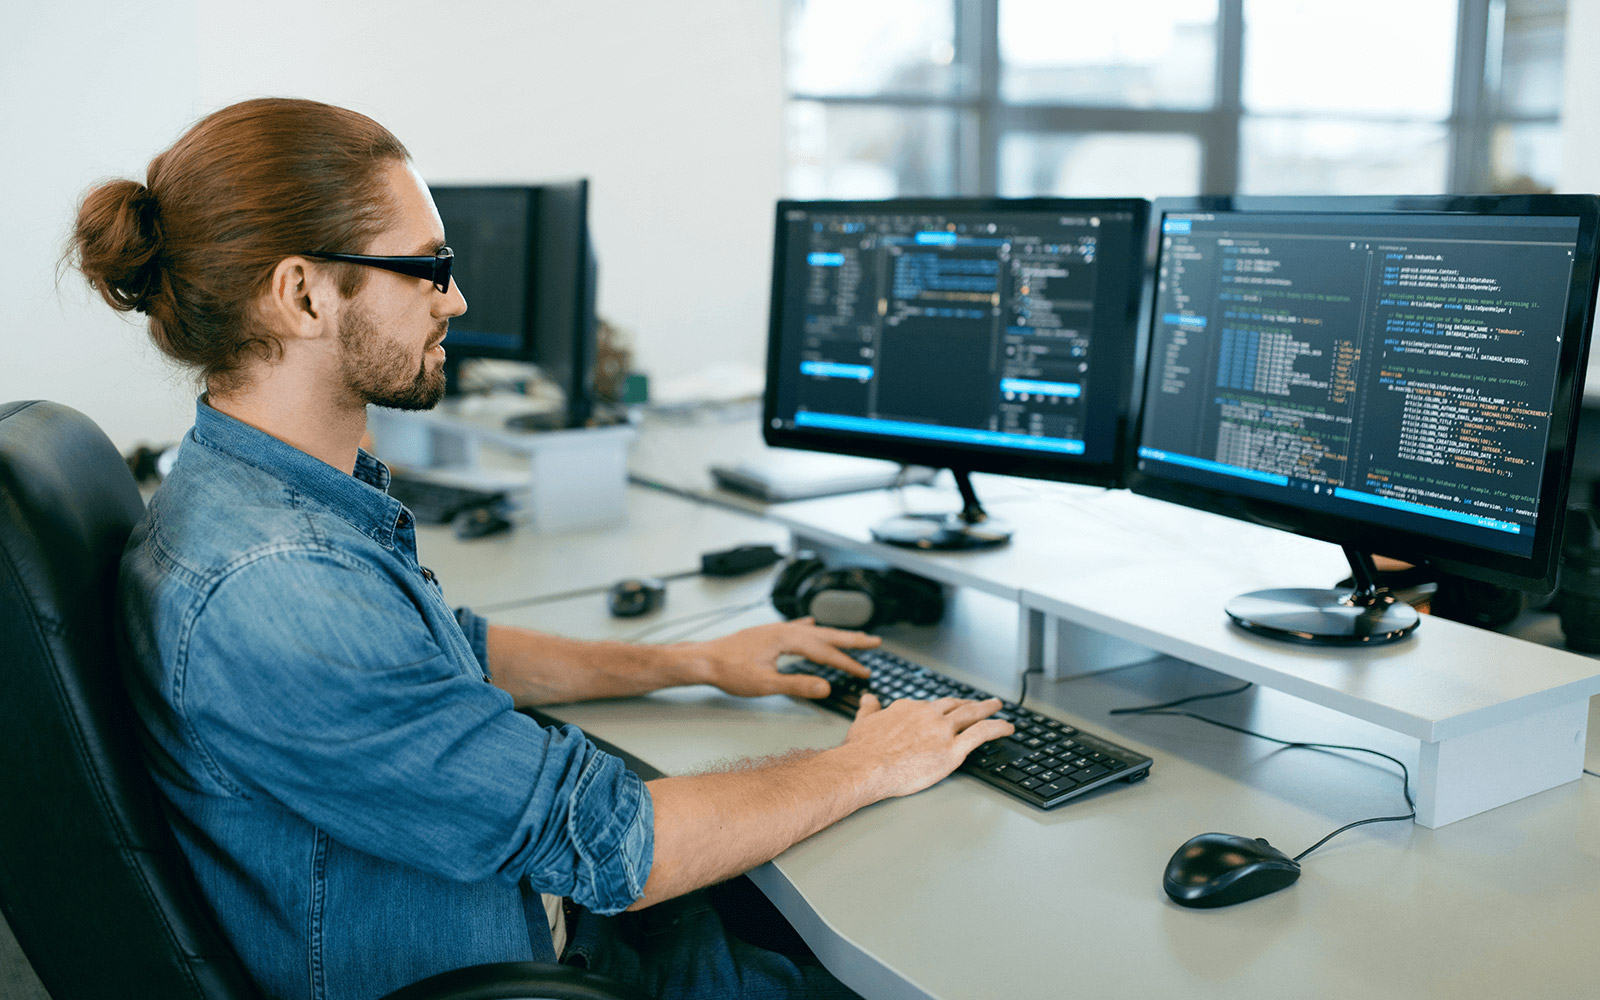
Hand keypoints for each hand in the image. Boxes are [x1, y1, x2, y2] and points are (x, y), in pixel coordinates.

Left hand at [682, 617, 880, 698]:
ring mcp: (775, 630)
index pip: (825, 653)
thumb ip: (798, 685)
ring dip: (834, 634)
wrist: (703, 660)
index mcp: (787, 639)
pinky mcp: (767, 634)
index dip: (847, 664)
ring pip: (813, 631)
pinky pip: (795, 628)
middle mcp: (784, 630)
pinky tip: (812, 623)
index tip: (865, 672)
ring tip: (852, 635)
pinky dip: (808, 628)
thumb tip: (826, 688)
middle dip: (851, 640)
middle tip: (874, 642)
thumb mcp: (766, 684)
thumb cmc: (729, 671)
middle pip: (825, 634)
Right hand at [841, 694, 1013, 799]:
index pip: (930, 706)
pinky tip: (1008, 727)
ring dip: (987, 709)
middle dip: (969, 703)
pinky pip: (982, 733)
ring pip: (971, 715)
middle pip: (955, 706)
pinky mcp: (952, 750)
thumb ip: (869, 709)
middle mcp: (928, 715)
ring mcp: (942, 731)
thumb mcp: (863, 721)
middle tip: (980, 703)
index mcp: (908, 709)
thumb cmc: (862, 750)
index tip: (946, 710)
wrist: (865, 766)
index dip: (941, 708)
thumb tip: (868, 698)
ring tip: (997, 707)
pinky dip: (998, 727)